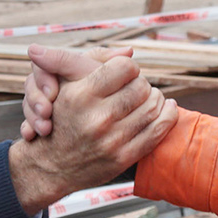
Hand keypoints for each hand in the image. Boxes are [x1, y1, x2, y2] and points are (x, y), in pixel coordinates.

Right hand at [7, 46, 177, 212]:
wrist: (50, 166)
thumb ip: (93, 59)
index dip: (129, 67)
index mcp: (80, 95)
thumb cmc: (60, 117)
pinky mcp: (122, 158)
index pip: (125, 67)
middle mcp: (96, 118)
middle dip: (141, 84)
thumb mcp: (65, 84)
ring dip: (155, 98)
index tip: (125, 73)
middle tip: (136, 87)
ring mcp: (111, 140)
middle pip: (141, 87)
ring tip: (149, 97)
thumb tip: (130, 51)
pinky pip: (157, 131)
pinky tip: (166, 109)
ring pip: (152, 107)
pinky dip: (167, 116)